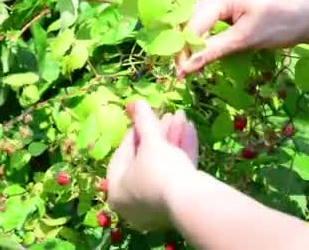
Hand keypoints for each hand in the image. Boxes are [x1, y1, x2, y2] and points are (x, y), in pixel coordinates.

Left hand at [106, 101, 198, 231]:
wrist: (190, 201)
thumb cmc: (159, 170)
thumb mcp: (151, 142)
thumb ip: (144, 121)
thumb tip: (138, 102)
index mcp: (116, 190)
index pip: (123, 155)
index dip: (135, 132)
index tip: (146, 117)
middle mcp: (132, 202)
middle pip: (145, 160)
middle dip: (160, 135)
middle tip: (170, 115)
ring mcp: (155, 206)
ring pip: (163, 167)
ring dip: (173, 140)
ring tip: (183, 117)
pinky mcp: (176, 206)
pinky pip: (175, 176)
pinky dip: (183, 154)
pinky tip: (192, 131)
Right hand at [176, 0, 308, 76]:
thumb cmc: (283, 24)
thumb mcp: (245, 39)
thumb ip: (213, 51)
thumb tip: (185, 68)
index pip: (194, 22)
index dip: (185, 48)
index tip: (179, 73)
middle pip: (195, 19)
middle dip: (188, 45)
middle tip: (183, 71)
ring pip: (205, 21)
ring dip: (198, 42)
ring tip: (192, 65)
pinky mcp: (239, 6)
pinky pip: (217, 21)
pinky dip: (211, 37)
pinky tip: (208, 52)